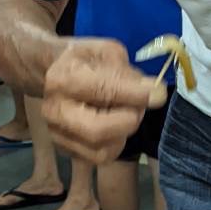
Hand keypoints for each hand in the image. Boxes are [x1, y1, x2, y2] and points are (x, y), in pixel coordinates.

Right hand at [42, 38, 167, 163]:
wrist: (51, 73)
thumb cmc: (84, 60)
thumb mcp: (106, 52)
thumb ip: (128, 73)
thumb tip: (154, 93)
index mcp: (63, 78)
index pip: (103, 91)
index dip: (135, 95)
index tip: (159, 94)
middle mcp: (55, 110)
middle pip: (97, 130)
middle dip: (128, 120)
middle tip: (139, 107)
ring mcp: (57, 134)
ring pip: (102, 150)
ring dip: (123, 133)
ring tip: (125, 114)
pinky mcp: (65, 150)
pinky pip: (99, 157)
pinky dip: (115, 143)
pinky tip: (114, 125)